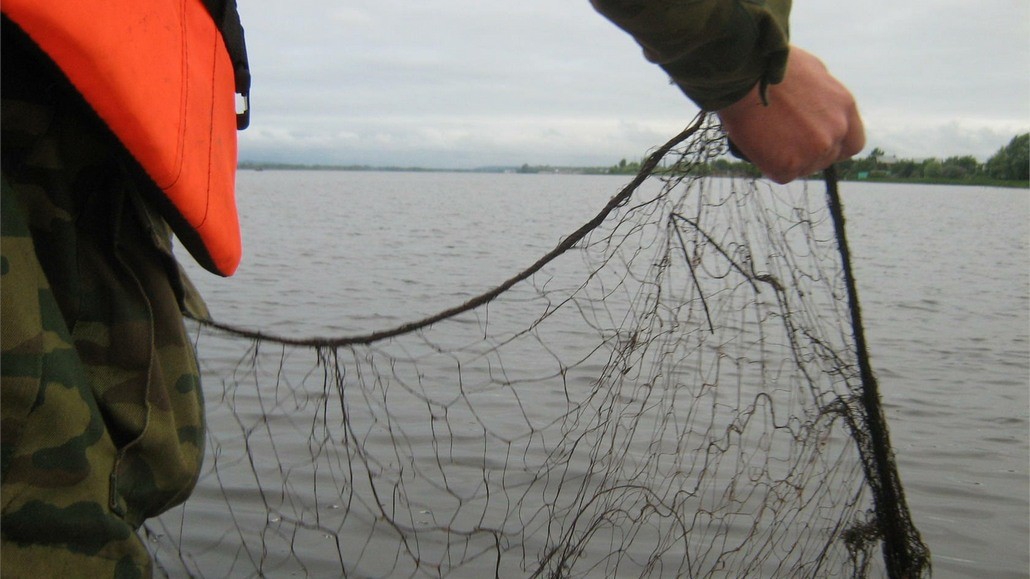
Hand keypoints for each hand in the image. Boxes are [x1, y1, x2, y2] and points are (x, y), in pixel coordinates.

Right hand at [716, 46, 864, 183]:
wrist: (743, 76)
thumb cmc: (770, 66)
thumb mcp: (812, 72)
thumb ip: (823, 98)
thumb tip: (817, 109)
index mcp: (844, 106)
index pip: (852, 142)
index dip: (835, 145)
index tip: (816, 142)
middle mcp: (836, 131)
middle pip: (827, 157)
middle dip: (808, 151)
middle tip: (783, 139)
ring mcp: (814, 151)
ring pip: (804, 167)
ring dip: (789, 159)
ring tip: (767, 137)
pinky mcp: (789, 166)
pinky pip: (782, 174)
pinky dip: (770, 164)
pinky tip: (759, 146)